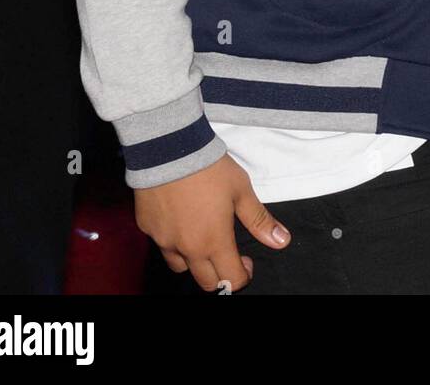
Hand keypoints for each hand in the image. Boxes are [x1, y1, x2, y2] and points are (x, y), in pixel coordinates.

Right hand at [133, 152, 291, 292]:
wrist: (169, 147)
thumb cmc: (209, 168)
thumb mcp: (241, 190)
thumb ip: (259, 220)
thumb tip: (282, 241)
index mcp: (214, 242)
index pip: (231, 280)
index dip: (243, 275)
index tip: (246, 261)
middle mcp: (187, 249)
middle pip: (206, 282)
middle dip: (221, 275)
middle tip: (226, 252)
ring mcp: (164, 240)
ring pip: (181, 266)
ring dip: (194, 260)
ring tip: (201, 236)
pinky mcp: (147, 228)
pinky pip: (162, 243)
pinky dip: (172, 239)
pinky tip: (178, 218)